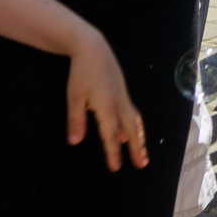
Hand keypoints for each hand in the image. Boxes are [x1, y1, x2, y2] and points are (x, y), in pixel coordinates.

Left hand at [65, 23, 149, 170]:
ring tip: (142, 152)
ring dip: (139, 138)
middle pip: (131, 130)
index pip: (111, 134)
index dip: (113, 152)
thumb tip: (75, 142)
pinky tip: (129, 132)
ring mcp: (123, 97)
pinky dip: (134, 126)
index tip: (115, 168)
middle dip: (136, 148)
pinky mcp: (122, 92)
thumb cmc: (81, 73)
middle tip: (142, 165)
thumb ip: (76, 120)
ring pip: (135, 121)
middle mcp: (120, 103)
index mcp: (107, 106)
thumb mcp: (74, 97)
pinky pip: (132, 113)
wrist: (93, 48)